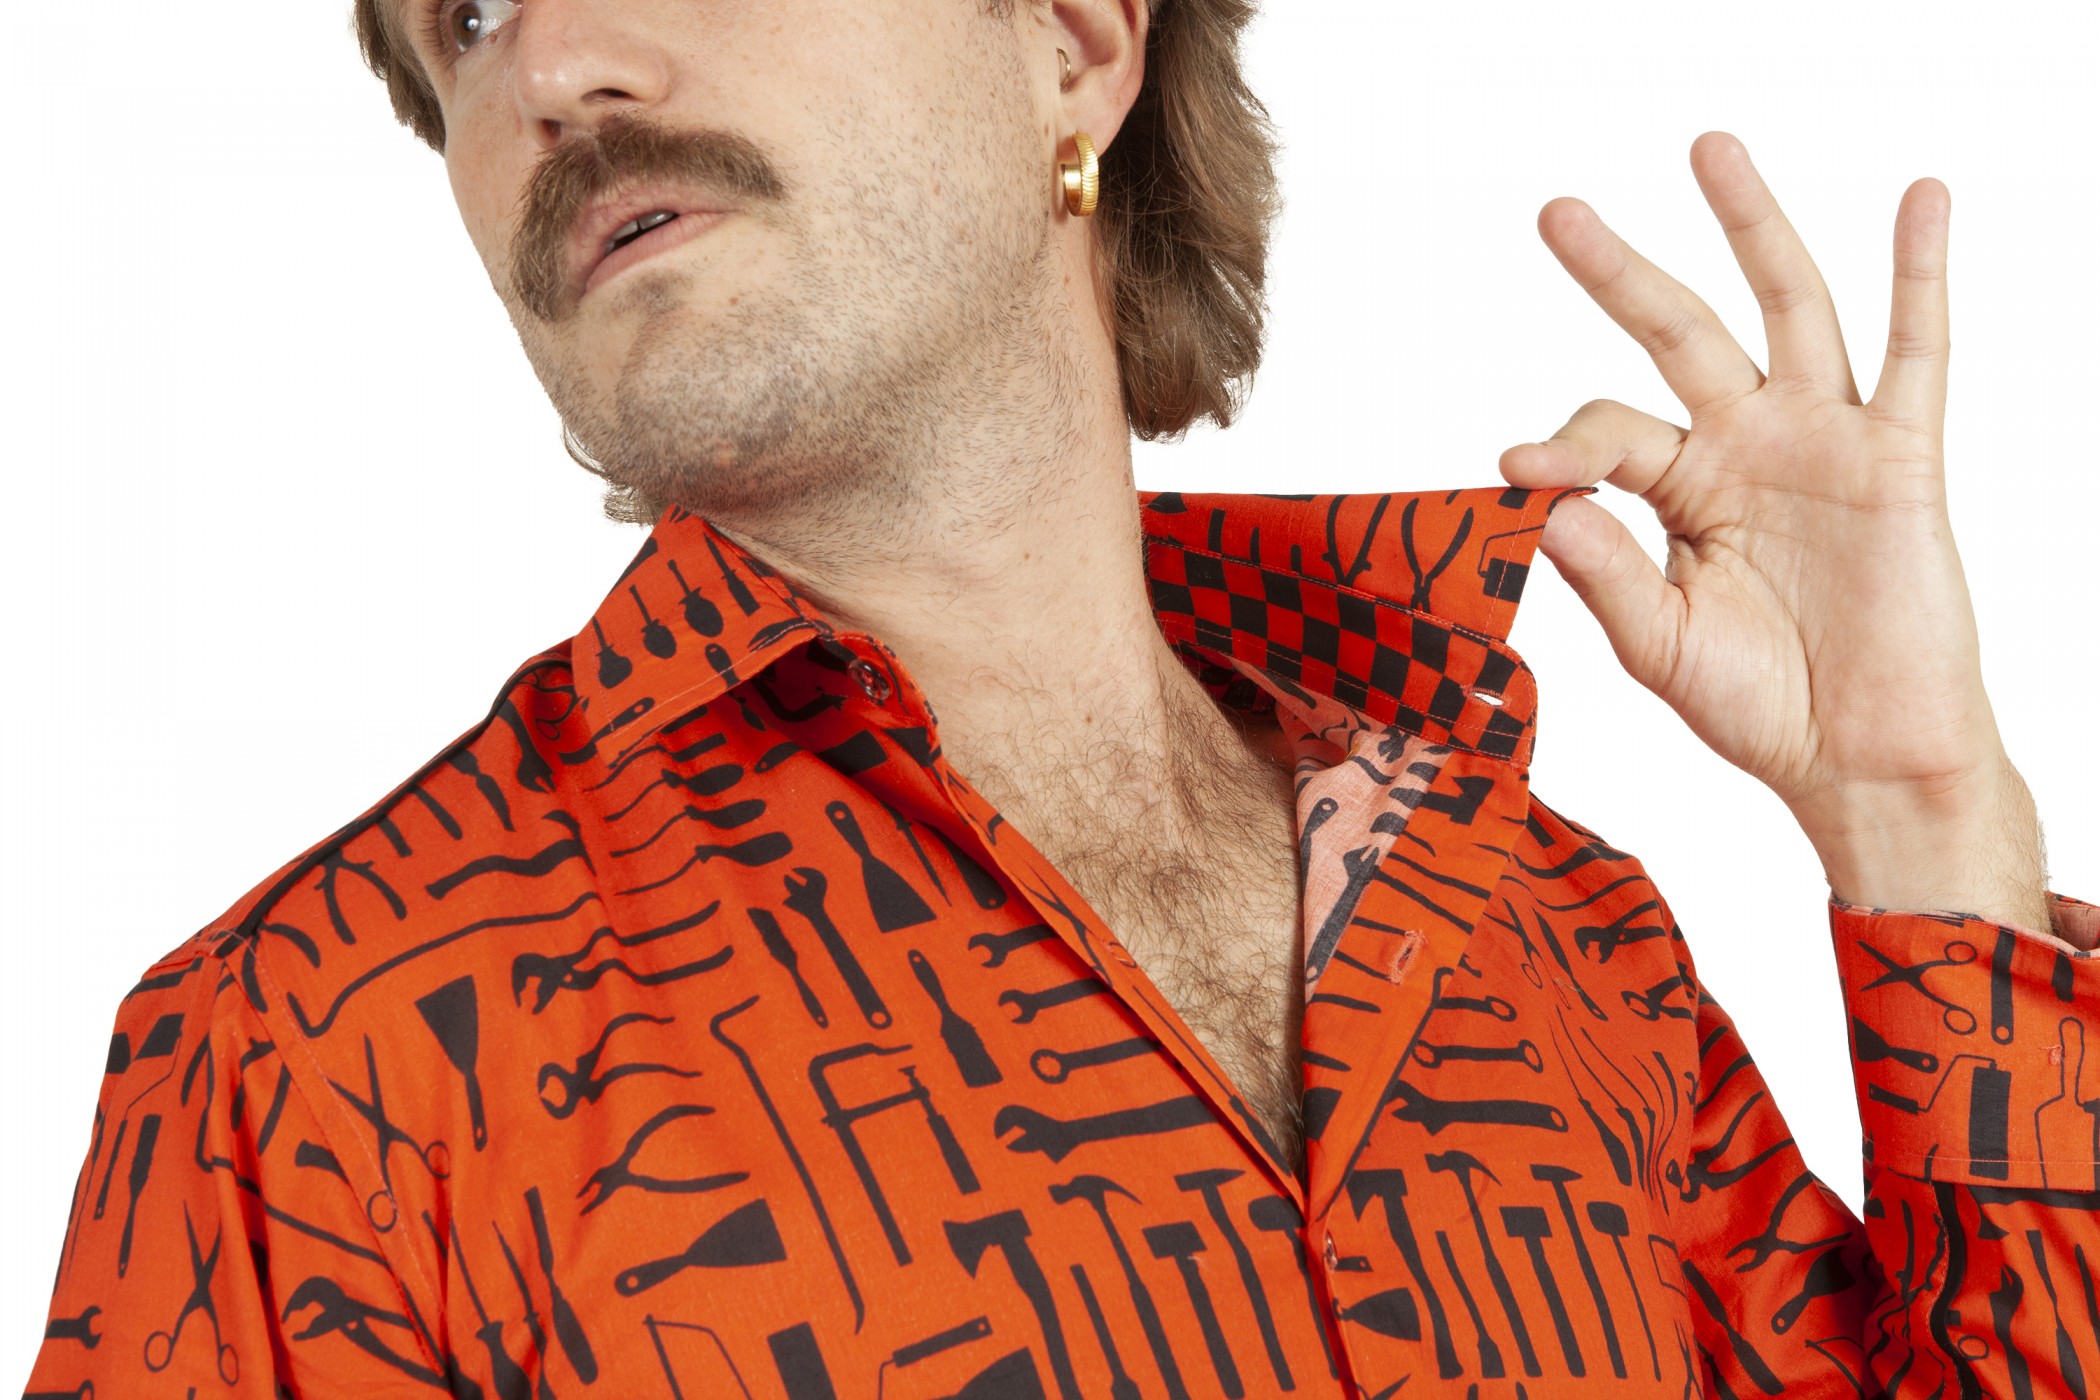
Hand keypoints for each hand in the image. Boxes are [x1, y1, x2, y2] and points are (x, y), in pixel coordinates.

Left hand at [1501, 132, 2051, 933]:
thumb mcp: (1662, 647)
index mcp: (1677, 492)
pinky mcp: (1898, 459)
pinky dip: (1920, 275)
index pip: (1607, 433)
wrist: (1861, 760)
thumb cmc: (1761, 708)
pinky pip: (1917, 353)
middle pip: (1676, 333)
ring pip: (1785, 310)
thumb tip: (1545, 502)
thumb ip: (1607, 576)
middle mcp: (1743, 448)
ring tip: (1709, 148)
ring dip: (1750, 226)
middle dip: (1617, 272)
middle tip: (1554, 211)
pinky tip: (1921, 199)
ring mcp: (1821, 443)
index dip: (1563, 442)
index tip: (1520, 468)